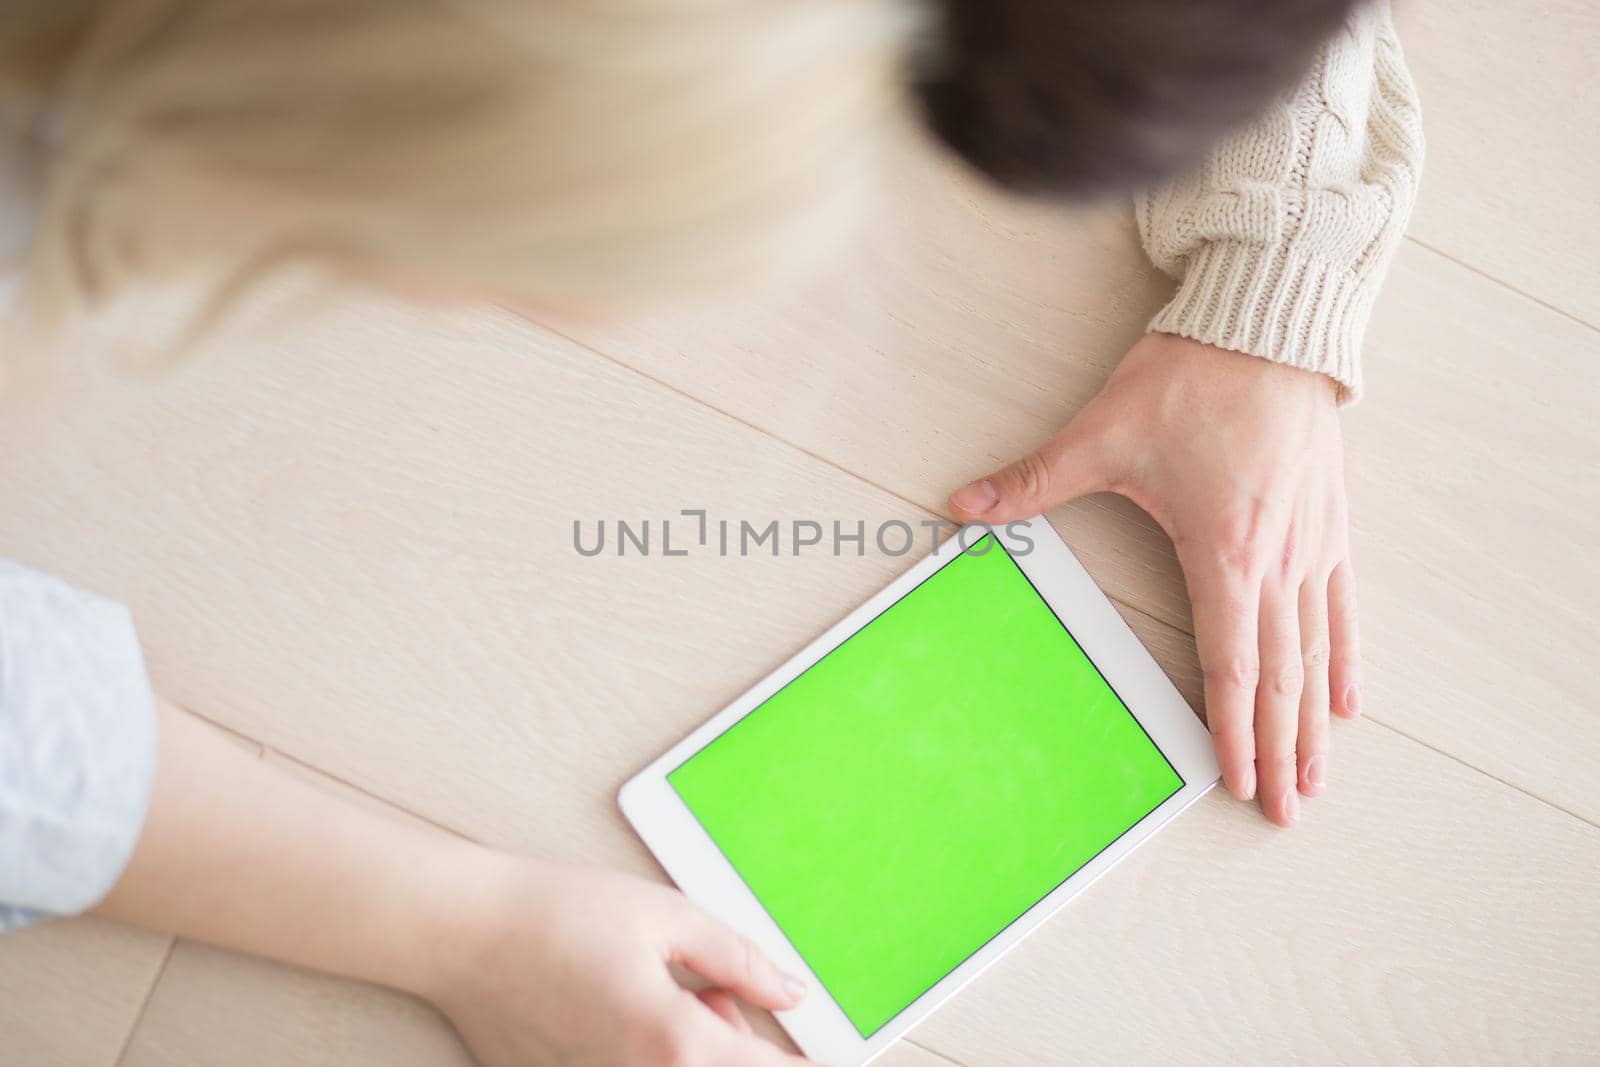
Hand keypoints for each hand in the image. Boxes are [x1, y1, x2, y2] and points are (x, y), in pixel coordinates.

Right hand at [428, 857, 811, 1066]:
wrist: (462, 933)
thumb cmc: (557, 913)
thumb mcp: (667, 916)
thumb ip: (740, 961)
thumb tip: (792, 993)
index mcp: (673, 1041)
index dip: (799, 1066)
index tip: (821, 1057)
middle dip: (732, 1042)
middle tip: (711, 994)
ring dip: (687, 1047)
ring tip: (654, 993)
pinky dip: (643, 1053)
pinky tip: (616, 1013)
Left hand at [949, 333, 1359, 826]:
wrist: (1266, 326)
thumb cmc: (1191, 381)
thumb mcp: (1102, 433)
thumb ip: (1031, 481)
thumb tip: (960, 506)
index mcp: (1224, 553)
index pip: (1230, 666)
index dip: (1233, 731)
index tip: (1238, 783)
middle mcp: (1277, 561)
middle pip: (1280, 676)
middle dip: (1280, 748)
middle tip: (1283, 809)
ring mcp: (1311, 546)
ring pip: (1316, 653)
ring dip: (1316, 720)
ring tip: (1318, 775)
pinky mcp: (1329, 524)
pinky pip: (1343, 607)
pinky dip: (1346, 657)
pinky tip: (1351, 698)